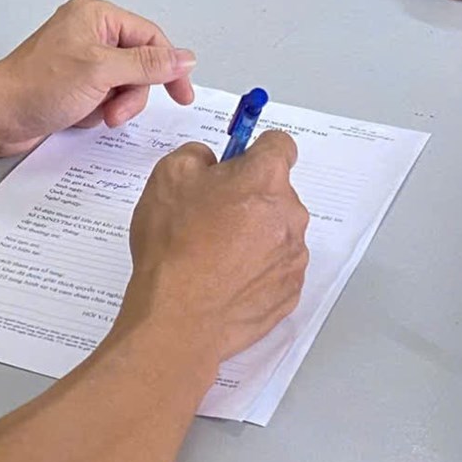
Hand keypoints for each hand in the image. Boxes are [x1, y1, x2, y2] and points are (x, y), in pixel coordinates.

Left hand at [0, 0, 196, 156]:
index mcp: (96, 15)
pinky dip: (97, 111)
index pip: (150, 37)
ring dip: (113, 106)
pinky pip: (106, 98)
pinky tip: (77, 113)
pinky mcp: (75, 82)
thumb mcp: (101, 73)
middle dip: (129, 94)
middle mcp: (90, 31)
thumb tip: (183, 58)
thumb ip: (147, 64)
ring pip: (125, 86)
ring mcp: (82, 58)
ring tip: (92, 112)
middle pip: (140, 65)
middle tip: (114, 109)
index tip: (181, 95)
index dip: (169, 67)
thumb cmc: (35, 86)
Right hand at [118, 132, 309, 369]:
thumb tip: (211, 163)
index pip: (280, 144)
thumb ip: (197, 154)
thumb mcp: (168, 175)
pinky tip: (225, 278)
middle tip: (212, 213)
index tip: (236, 162)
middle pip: (277, 191)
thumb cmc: (173, 245)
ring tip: (214, 253)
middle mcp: (290, 215)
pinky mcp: (290, 291)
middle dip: (250, 195)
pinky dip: (257, 267)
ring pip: (278, 230)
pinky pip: (276, 266)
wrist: (178, 317)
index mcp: (265, 179)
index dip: (255, 150)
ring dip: (255, 233)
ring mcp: (293, 257)